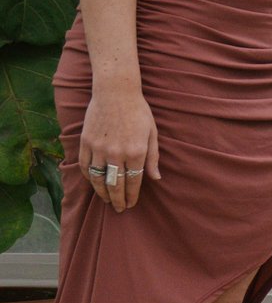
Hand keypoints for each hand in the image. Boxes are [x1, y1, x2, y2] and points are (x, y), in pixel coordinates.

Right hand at [77, 81, 159, 212]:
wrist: (115, 93)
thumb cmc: (139, 111)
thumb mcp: (152, 133)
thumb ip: (153, 157)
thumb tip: (156, 178)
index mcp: (136, 151)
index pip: (133, 182)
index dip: (132, 196)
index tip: (131, 204)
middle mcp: (116, 153)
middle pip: (115, 185)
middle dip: (117, 200)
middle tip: (119, 209)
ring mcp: (98, 149)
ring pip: (97, 179)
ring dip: (102, 192)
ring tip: (106, 199)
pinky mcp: (85, 143)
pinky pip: (84, 166)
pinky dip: (88, 177)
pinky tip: (94, 183)